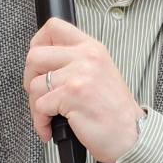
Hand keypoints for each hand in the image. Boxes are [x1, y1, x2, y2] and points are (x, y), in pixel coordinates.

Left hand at [24, 17, 142, 162]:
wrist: (132, 136)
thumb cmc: (113, 111)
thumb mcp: (98, 73)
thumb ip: (73, 62)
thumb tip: (41, 62)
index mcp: (91, 48)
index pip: (54, 27)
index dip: (37, 43)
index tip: (37, 63)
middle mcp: (86, 57)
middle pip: (34, 56)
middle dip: (29, 79)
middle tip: (39, 94)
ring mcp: (80, 74)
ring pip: (34, 85)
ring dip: (35, 106)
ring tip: (48, 116)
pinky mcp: (73, 94)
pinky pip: (40, 107)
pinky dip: (40, 122)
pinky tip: (50, 128)